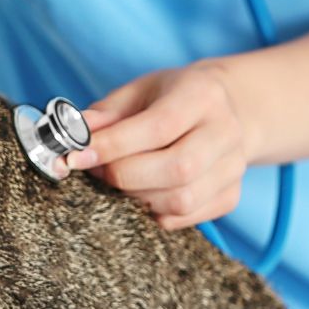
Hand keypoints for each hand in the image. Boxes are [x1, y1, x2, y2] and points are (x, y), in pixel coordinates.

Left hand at [68, 60, 254, 228]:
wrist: (225, 110)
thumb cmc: (172, 99)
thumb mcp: (139, 91)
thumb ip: (106, 113)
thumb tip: (74, 136)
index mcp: (202, 95)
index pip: (160, 126)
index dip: (115, 145)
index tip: (78, 156)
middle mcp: (226, 131)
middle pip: (178, 168)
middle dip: (125, 176)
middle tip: (99, 170)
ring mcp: (234, 167)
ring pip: (182, 200)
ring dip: (139, 197)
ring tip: (121, 181)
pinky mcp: (231, 195)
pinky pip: (187, 217)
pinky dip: (156, 212)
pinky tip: (145, 192)